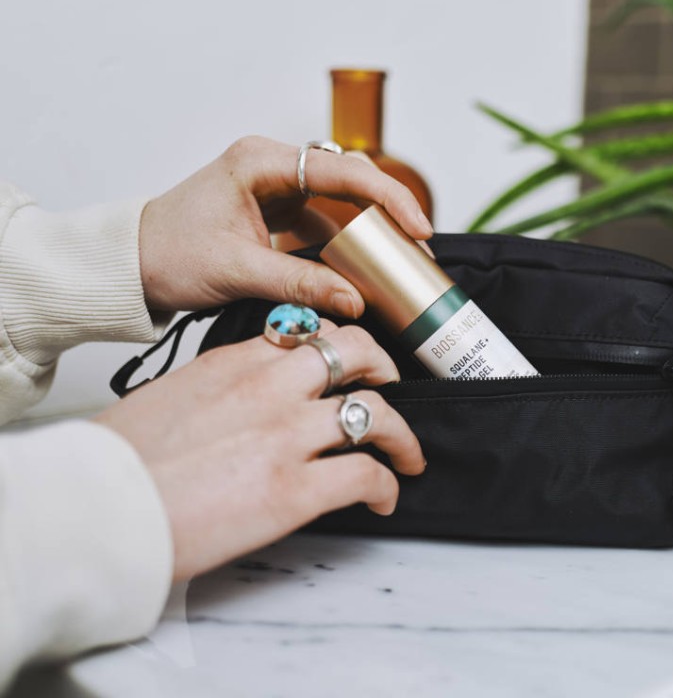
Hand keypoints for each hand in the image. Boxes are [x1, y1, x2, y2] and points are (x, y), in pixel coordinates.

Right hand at [94, 320, 424, 581]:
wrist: (100, 508)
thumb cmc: (124, 462)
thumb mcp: (175, 397)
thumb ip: (222, 388)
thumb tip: (247, 402)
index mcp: (236, 362)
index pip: (308, 332)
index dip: (339, 344)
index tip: (350, 360)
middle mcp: (270, 388)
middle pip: (355, 353)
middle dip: (385, 369)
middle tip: (391, 388)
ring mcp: (287, 435)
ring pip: (376, 412)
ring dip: (402, 436)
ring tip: (406, 454)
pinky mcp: (295, 489)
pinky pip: (366, 475)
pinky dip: (386, 486)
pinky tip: (383, 498)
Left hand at [138, 136, 433, 317]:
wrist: (129, 266)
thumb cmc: (167, 255)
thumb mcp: (237, 272)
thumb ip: (300, 284)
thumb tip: (355, 301)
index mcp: (259, 163)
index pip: (342, 172)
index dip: (388, 198)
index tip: (418, 227)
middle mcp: (271, 166)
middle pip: (349, 179)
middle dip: (389, 210)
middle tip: (419, 245)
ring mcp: (274, 187)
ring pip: (341, 199)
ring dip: (371, 227)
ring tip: (402, 258)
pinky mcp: (275, 210)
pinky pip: (324, 220)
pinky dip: (347, 242)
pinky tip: (364, 267)